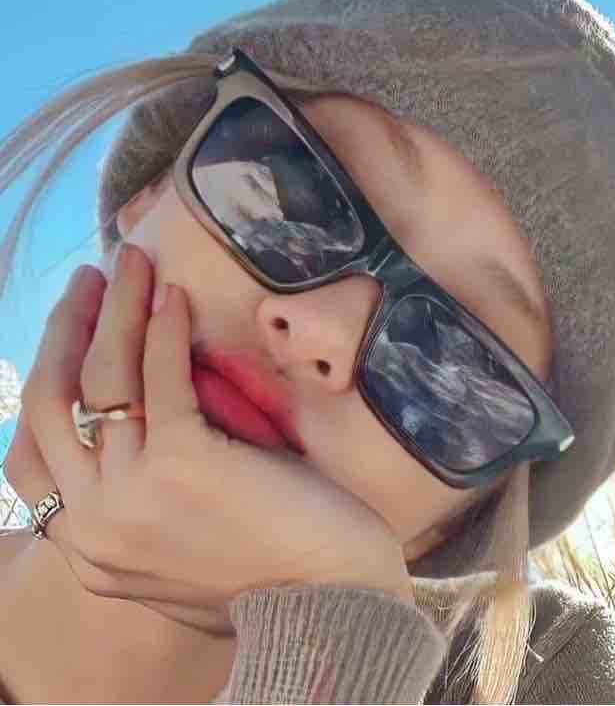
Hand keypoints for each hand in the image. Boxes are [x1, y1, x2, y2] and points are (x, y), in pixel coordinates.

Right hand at [4, 245, 412, 636]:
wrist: (331, 605)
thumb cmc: (270, 569)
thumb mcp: (176, 551)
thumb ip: (139, 507)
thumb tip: (137, 433)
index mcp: (89, 547)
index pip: (30, 454)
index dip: (49, 381)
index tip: (73, 332)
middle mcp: (93, 525)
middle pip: (52, 404)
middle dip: (66, 329)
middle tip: (91, 280)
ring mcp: (132, 496)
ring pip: (102, 380)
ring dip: (117, 308)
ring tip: (132, 261)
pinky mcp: (183, 466)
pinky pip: (163, 378)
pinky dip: (165, 329)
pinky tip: (175, 293)